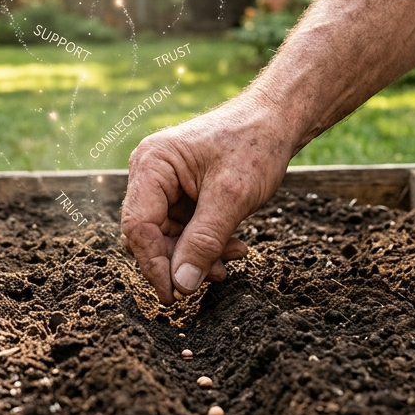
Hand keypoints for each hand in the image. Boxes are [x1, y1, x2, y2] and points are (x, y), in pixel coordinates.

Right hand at [121, 94, 289, 302]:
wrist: (277, 119)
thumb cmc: (254, 145)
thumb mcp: (232, 197)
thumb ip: (203, 242)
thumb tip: (181, 285)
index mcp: (152, 165)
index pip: (138, 226)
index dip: (153, 264)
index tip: (176, 295)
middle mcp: (151, 174)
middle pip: (149, 235)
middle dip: (181, 260)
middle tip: (215, 275)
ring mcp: (165, 184)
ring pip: (168, 237)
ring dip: (198, 255)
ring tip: (233, 255)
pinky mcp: (182, 193)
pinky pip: (184, 229)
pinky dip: (206, 243)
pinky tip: (233, 246)